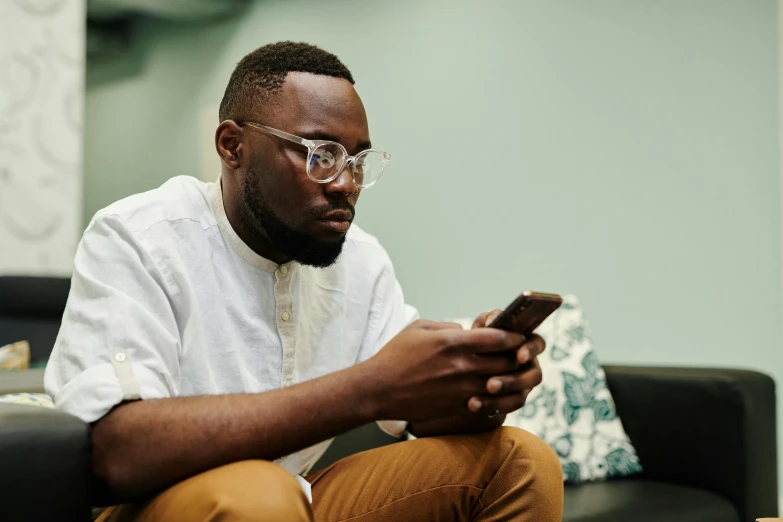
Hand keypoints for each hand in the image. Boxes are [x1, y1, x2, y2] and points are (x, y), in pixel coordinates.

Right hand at [365, 319, 524, 421]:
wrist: (378, 390)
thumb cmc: (395, 355)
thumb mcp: (420, 328)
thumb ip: (448, 326)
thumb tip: (468, 331)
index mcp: (453, 342)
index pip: (499, 338)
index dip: (513, 336)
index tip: (517, 335)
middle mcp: (461, 366)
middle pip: (506, 362)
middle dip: (516, 356)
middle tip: (519, 354)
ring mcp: (461, 389)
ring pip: (500, 384)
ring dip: (509, 378)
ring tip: (509, 373)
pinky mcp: (457, 407)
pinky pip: (487, 402)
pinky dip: (494, 395)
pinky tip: (492, 389)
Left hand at [467, 309, 545, 415]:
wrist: (463, 363)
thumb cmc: (478, 338)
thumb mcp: (482, 327)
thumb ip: (489, 320)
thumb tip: (492, 321)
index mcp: (526, 344)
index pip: (538, 344)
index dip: (531, 350)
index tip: (519, 356)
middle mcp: (529, 366)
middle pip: (533, 377)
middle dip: (512, 381)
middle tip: (490, 384)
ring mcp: (522, 386)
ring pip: (520, 397)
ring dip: (500, 398)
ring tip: (477, 399)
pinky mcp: (509, 401)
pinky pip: (506, 409)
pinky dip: (489, 407)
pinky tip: (472, 405)